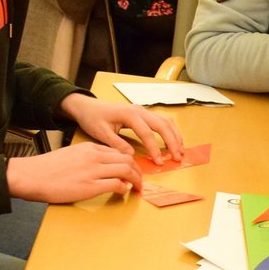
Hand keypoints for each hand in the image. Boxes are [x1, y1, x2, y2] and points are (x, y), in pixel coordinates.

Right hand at [5, 141, 140, 202]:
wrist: (30, 175)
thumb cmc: (46, 169)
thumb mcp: (70, 155)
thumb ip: (86, 158)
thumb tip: (100, 168)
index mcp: (89, 148)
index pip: (118, 151)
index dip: (129, 162)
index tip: (131, 170)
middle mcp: (94, 156)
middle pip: (127, 159)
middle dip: (137, 171)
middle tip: (139, 181)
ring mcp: (93, 171)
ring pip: (126, 170)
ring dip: (136, 180)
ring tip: (137, 188)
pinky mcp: (90, 186)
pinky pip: (116, 184)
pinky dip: (124, 189)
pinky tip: (122, 192)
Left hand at [57, 93, 182, 160]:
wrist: (88, 106)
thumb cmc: (93, 118)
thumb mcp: (101, 133)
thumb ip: (117, 144)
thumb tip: (131, 156)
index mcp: (129, 114)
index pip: (147, 133)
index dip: (154, 149)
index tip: (158, 162)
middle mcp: (140, 110)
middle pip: (163, 125)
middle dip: (172, 142)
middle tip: (176, 158)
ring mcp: (143, 110)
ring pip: (166, 121)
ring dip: (175, 136)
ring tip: (180, 151)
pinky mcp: (144, 113)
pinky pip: (162, 120)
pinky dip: (171, 131)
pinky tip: (174, 141)